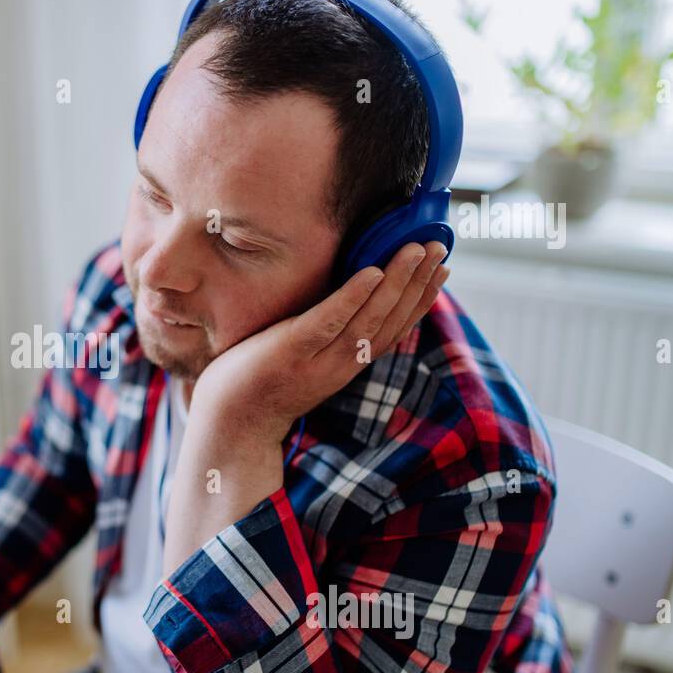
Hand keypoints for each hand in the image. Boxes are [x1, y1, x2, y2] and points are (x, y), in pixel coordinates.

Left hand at [160, 241, 448, 577]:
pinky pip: (328, 322)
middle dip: (418, 283)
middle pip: (390, 321)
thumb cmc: (260, 385)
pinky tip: (371, 273)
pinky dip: (352, 298)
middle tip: (439, 247)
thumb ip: (327, 338)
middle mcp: (341, 364)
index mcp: (347, 365)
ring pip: (368, 318)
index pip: (395, 328)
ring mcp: (317, 359)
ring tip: (415, 250)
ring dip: (396, 283)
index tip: (443, 269)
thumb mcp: (305, 361)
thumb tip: (344, 306)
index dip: (421, 299)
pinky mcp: (291, 350)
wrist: (228, 425)